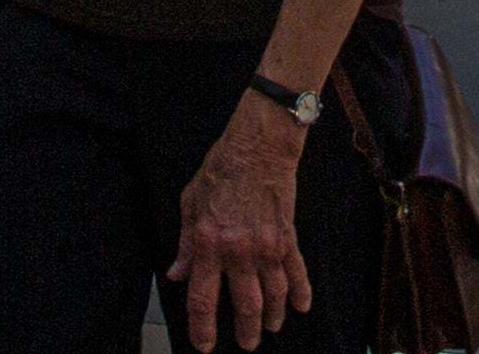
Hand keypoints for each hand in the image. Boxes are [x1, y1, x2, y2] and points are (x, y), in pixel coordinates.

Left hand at [171, 97, 313, 349]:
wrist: (259, 145)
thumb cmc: (221, 169)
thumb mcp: (190, 202)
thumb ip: (185, 243)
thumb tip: (177, 274)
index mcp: (209, 244)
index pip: (203, 299)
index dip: (203, 328)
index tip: (205, 345)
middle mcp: (238, 252)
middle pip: (244, 306)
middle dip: (246, 331)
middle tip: (246, 344)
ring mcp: (266, 247)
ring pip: (273, 296)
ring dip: (272, 317)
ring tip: (270, 329)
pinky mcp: (287, 238)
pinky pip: (296, 272)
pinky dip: (301, 292)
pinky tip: (301, 306)